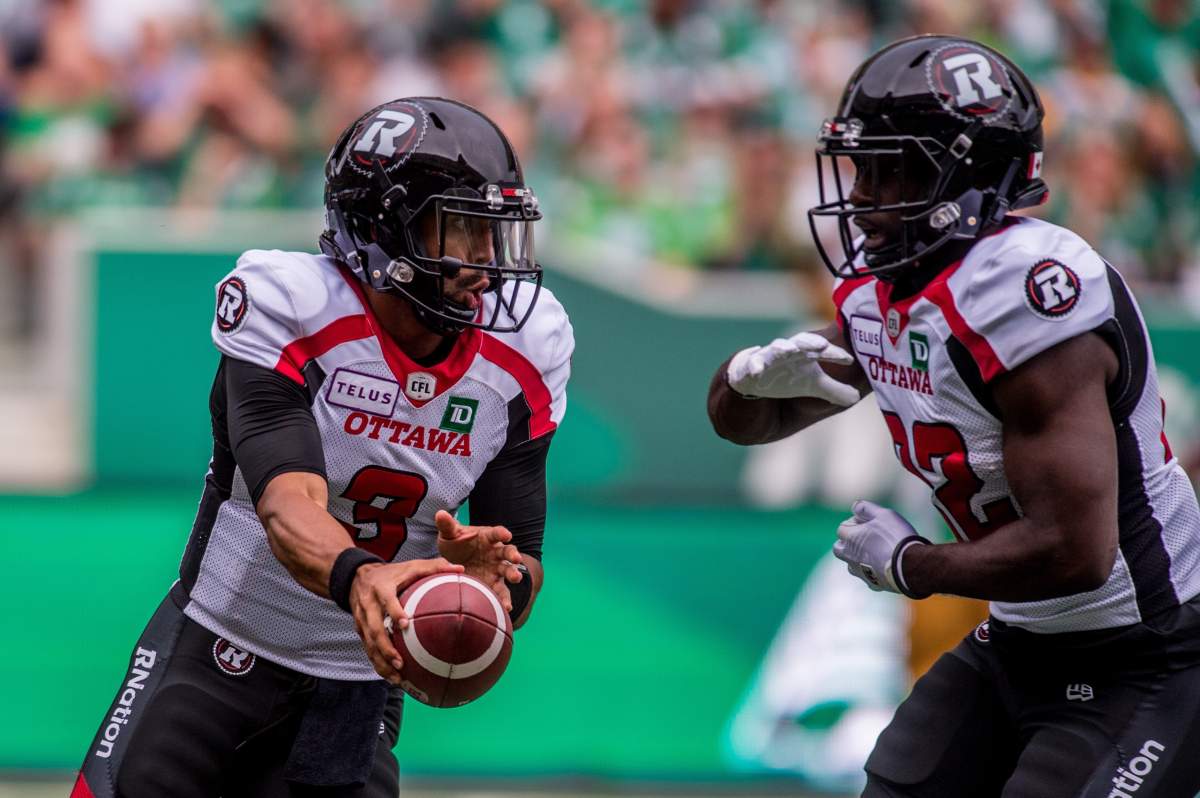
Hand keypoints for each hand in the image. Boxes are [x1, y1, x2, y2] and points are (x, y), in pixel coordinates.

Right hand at [349, 557, 463, 683]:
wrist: (356, 576)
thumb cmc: (391, 572)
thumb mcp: (410, 565)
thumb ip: (434, 566)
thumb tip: (461, 568)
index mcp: (381, 588)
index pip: (386, 600)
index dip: (394, 612)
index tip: (405, 624)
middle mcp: (368, 605)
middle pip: (374, 630)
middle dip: (386, 648)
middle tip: (400, 662)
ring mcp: (362, 620)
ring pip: (369, 644)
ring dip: (382, 662)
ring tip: (397, 678)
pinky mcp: (360, 630)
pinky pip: (368, 649)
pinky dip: (378, 664)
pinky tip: (392, 677)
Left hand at [435, 510, 523, 611]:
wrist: (454, 563)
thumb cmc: (455, 545)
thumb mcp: (449, 535)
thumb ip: (446, 525)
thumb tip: (440, 513)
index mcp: (487, 538)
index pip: (496, 533)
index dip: (502, 534)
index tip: (507, 535)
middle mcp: (495, 553)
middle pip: (508, 552)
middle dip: (513, 555)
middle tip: (516, 559)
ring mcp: (496, 569)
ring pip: (508, 571)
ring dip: (514, 574)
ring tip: (516, 579)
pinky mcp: (493, 584)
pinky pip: (501, 591)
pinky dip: (505, 599)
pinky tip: (506, 608)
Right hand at [726, 332, 859, 404]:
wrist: (756, 377)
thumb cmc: (788, 375)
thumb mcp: (813, 384)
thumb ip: (833, 390)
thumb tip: (856, 397)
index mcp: (805, 353)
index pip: (822, 350)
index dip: (835, 354)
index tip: (849, 360)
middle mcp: (789, 351)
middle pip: (801, 342)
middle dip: (809, 342)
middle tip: (821, 344)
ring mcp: (769, 357)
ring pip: (775, 348)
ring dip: (781, 347)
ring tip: (788, 349)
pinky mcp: (752, 365)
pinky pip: (753, 364)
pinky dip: (754, 365)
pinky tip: (757, 371)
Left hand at [832, 500, 930, 595]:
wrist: (911, 565)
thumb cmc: (896, 537)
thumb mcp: (883, 514)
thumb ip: (866, 508)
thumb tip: (854, 507)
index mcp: (851, 538)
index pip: (842, 528)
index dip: (854, 523)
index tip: (867, 523)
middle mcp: (850, 556)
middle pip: (839, 548)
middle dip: (847, 542)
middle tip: (864, 538)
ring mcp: (860, 572)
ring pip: (850, 565)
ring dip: (856, 559)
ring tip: (873, 553)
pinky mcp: (873, 583)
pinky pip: (867, 577)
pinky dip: (871, 572)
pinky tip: (883, 567)